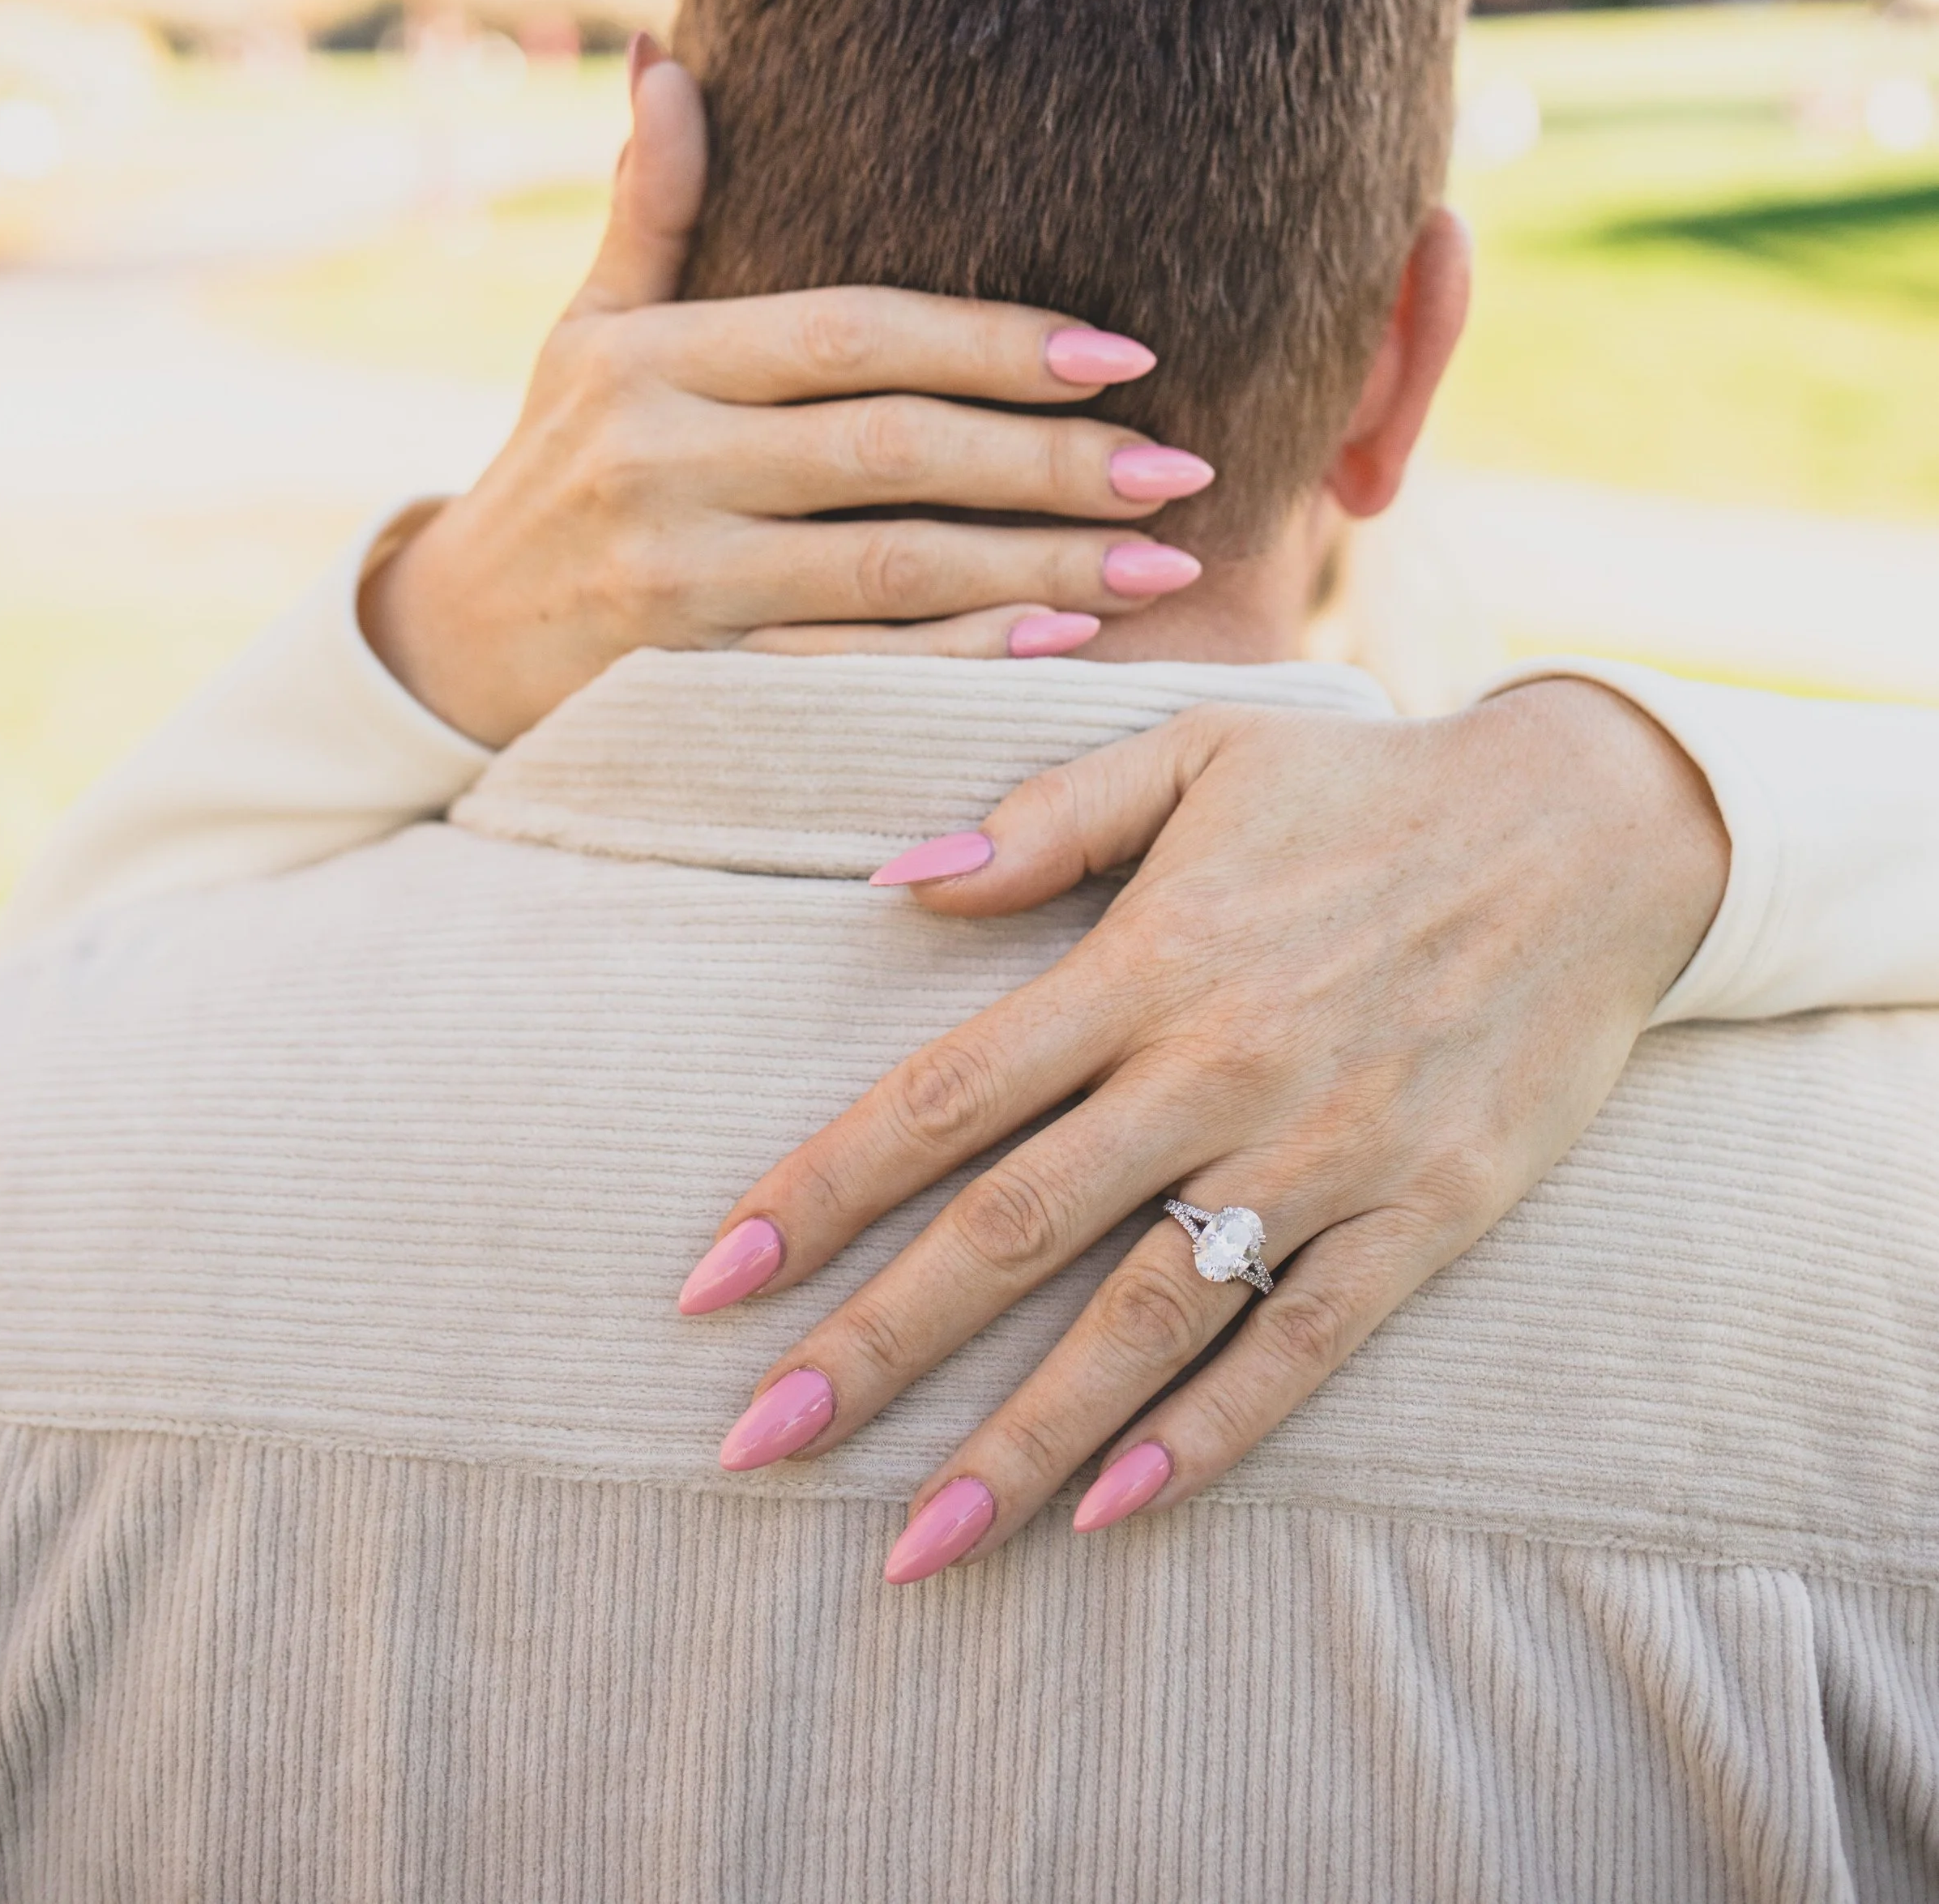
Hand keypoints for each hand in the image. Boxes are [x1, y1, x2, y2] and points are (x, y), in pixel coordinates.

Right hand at [359, 39, 1214, 743]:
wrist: (444, 645)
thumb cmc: (554, 464)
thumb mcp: (584, 332)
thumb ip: (651, 209)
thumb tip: (670, 60)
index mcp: (652, 363)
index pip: (849, 336)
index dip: (990, 341)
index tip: (1120, 351)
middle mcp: (661, 464)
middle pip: (890, 451)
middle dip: (1050, 459)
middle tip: (1184, 466)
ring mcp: (673, 582)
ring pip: (886, 569)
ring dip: (1038, 567)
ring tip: (1162, 558)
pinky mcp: (684, 687)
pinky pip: (844, 671)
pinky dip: (955, 660)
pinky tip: (1060, 644)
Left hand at [688, 678, 1728, 1582]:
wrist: (1591, 833)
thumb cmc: (1365, 790)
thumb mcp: (1198, 753)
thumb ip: (1045, 818)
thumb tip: (895, 880)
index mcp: (1144, 962)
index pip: (944, 1098)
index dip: (818, 1193)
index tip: (711, 1283)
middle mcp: (1215, 1069)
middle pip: (1013, 1229)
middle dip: (873, 1346)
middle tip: (751, 1447)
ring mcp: (1321, 1155)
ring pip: (1140, 1323)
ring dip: (1017, 1440)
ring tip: (909, 1548)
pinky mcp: (1420, 1218)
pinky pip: (1299, 1350)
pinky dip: (1206, 1436)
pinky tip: (1109, 1514)